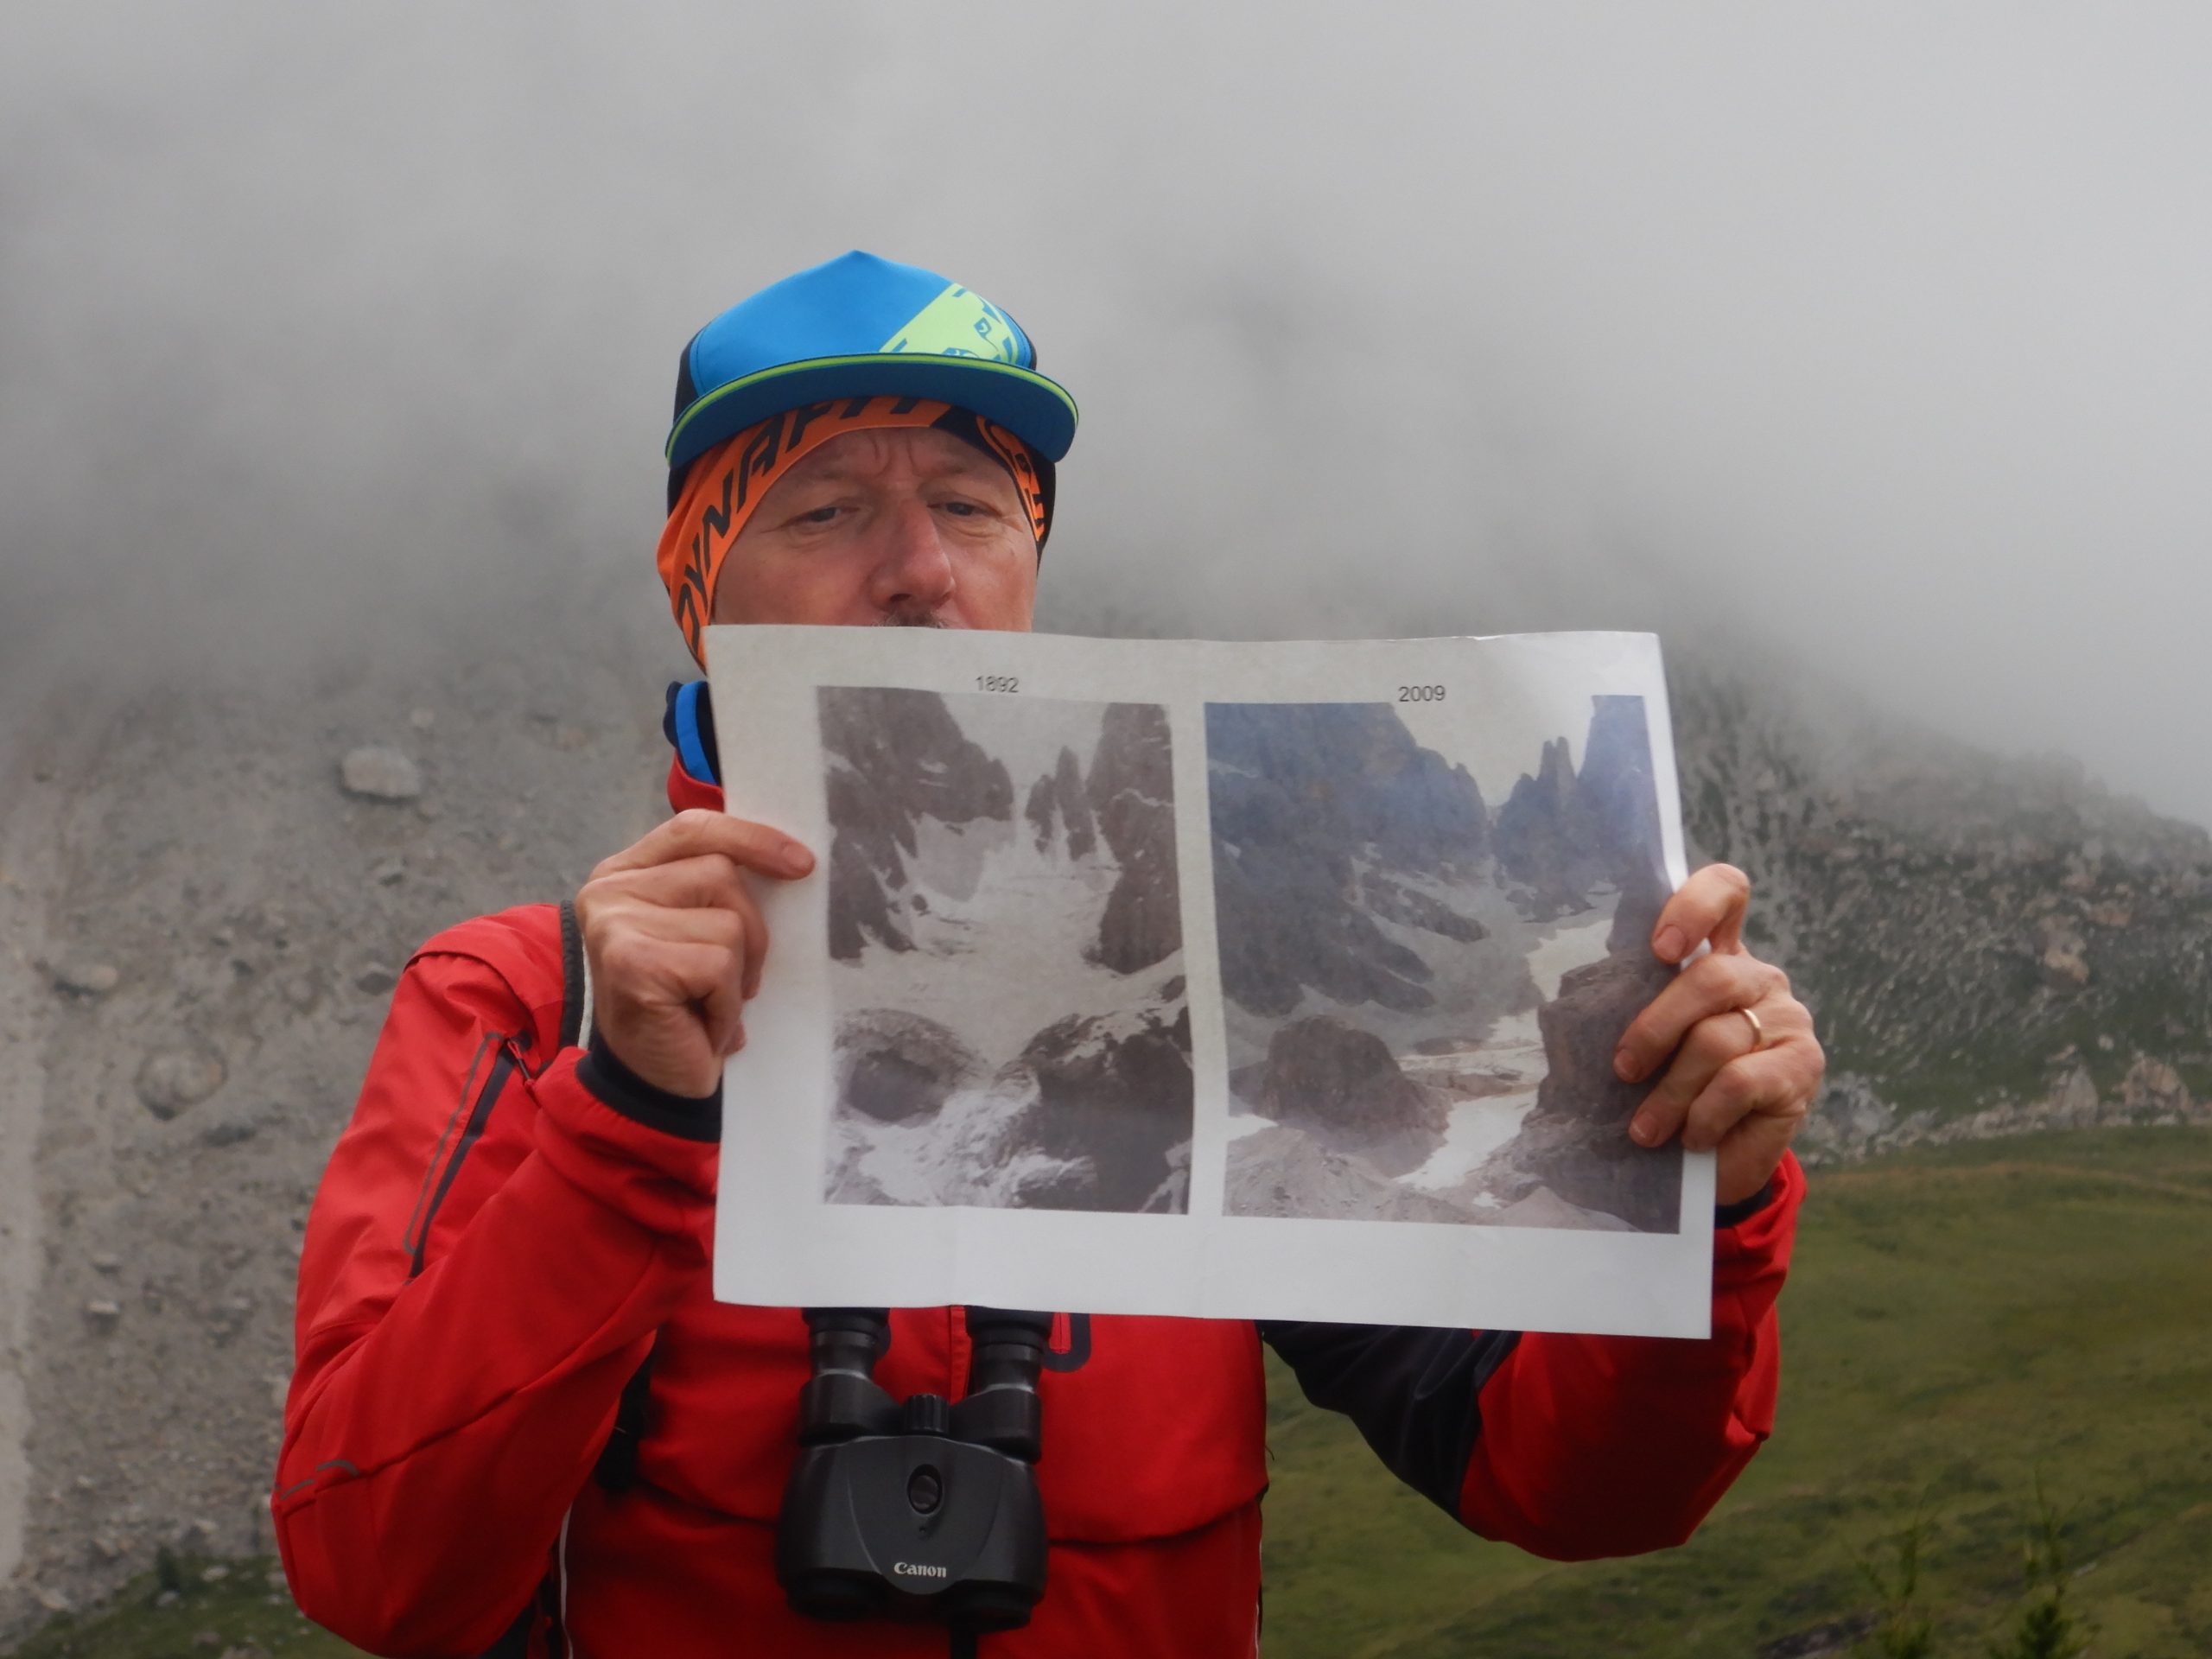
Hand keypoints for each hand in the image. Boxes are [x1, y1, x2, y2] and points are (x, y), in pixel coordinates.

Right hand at [575, 808, 815, 1096]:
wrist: (653, 1081)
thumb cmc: (682, 1006)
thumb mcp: (698, 932)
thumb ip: (717, 890)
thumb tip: (792, 858)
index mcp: (624, 872)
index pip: (696, 829)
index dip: (752, 838)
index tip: (802, 863)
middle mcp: (609, 890)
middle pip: (722, 874)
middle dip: (750, 932)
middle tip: (728, 980)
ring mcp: (615, 923)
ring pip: (727, 922)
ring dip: (736, 974)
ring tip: (707, 1003)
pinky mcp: (632, 961)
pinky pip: (719, 966)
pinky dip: (726, 1004)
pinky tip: (700, 1023)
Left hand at [1610, 863, 1824, 1205]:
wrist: (1717, 1158)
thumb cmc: (1667, 1088)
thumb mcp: (1640, 1045)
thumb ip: (1618, 1012)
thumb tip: (1558, 1010)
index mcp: (1718, 955)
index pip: (1725, 891)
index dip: (1694, 905)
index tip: (1660, 948)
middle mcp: (1758, 977)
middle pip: (1711, 977)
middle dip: (1656, 1028)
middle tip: (1623, 1070)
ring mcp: (1787, 1019)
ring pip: (1718, 1039)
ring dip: (1670, 1091)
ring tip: (1645, 1129)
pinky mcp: (1802, 1066)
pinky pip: (1740, 1082)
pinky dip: (1704, 1113)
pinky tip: (1691, 1136)